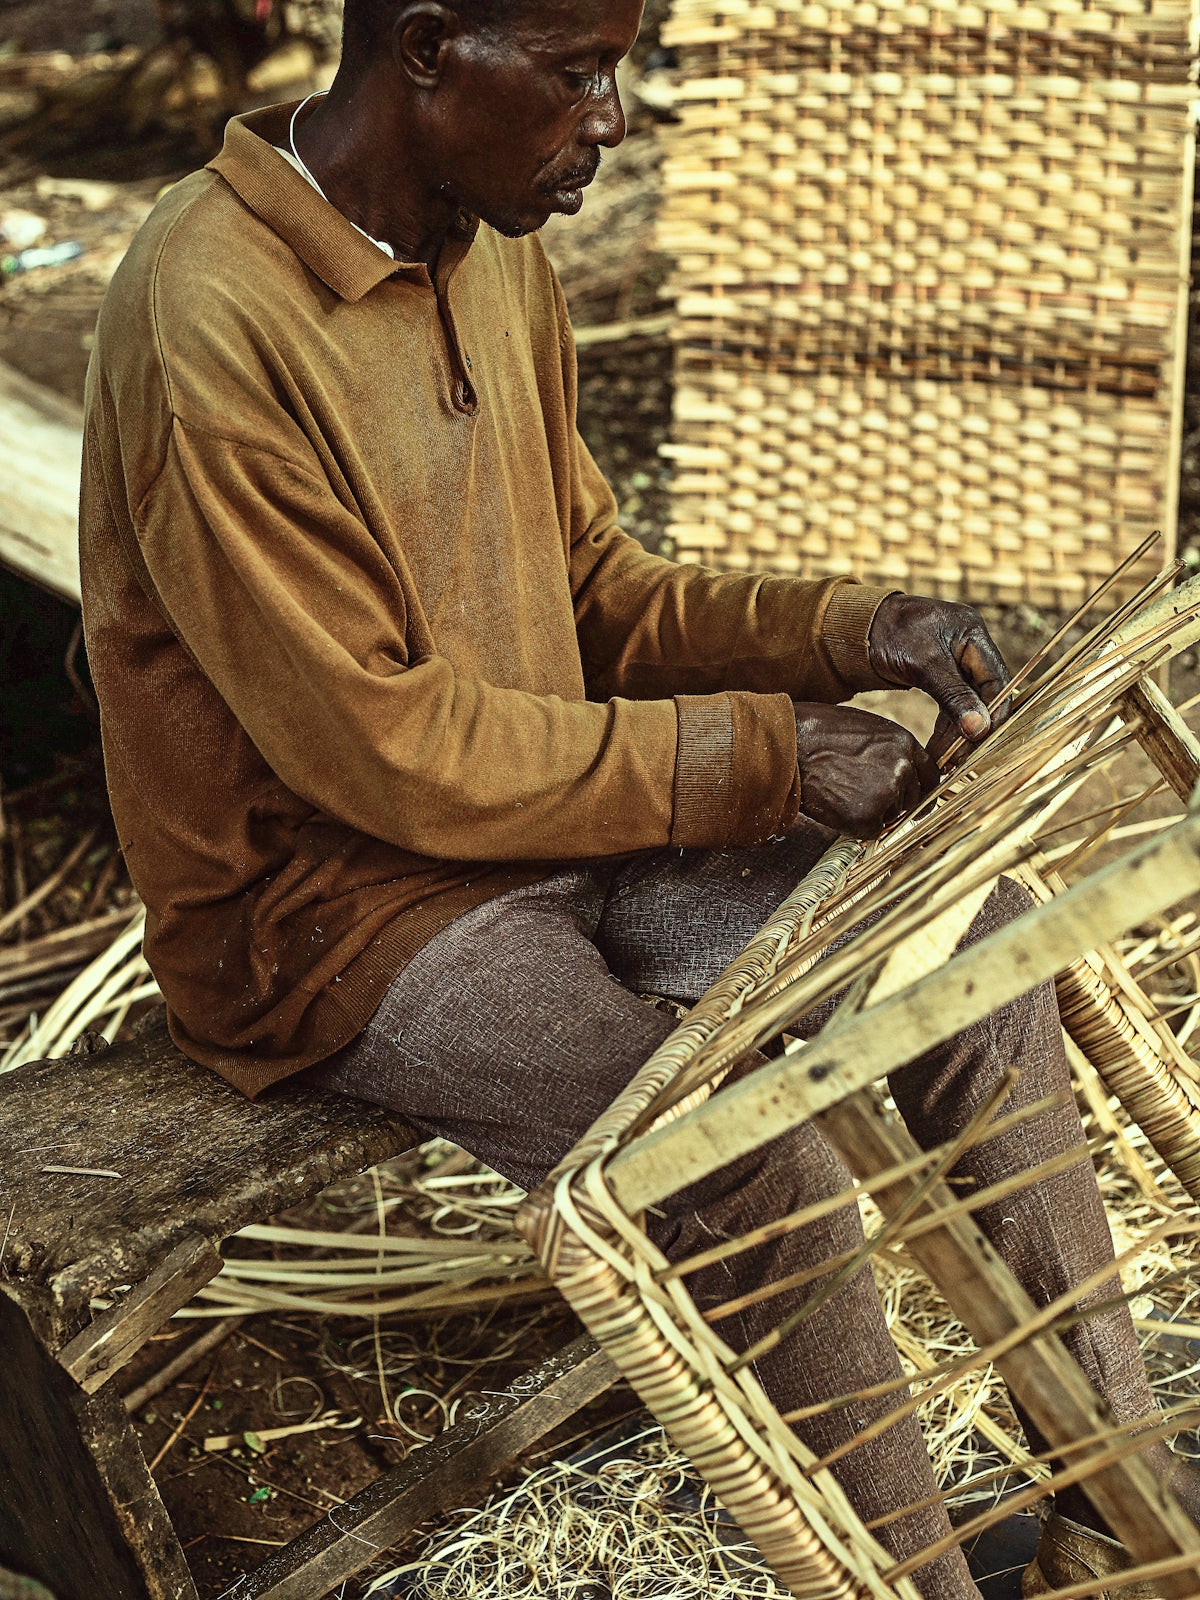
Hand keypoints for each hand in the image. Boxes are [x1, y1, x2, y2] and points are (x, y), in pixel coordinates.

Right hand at [793, 702, 938, 837]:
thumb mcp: (864, 730)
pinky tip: (835, 806)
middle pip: (911, 800)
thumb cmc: (816, 734)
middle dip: (891, 803)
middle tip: (857, 794)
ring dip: (870, 812)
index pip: (930, 776)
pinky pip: (870, 832)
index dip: (916, 789)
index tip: (907, 797)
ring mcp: (887, 793)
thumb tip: (898, 772)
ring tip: (840, 792)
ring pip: (890, 816)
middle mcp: (903, 767)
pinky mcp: (867, 816)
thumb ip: (888, 751)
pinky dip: (854, 827)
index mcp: (904, 742)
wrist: (785, 745)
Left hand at [868, 594, 1010, 763]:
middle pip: (984, 697)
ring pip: (966, 706)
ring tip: (946, 763)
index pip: (997, 682)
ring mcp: (956, 663)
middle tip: (959, 760)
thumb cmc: (890, 634)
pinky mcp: (940, 677)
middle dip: (973, 730)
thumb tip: (980, 729)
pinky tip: (938, 751)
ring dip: (957, 735)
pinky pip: (949, 706)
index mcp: (974, 636)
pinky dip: (945, 729)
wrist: (857, 627)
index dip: (993, 714)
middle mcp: (970, 649)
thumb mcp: (924, 664)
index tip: (980, 742)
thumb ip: (953, 695)